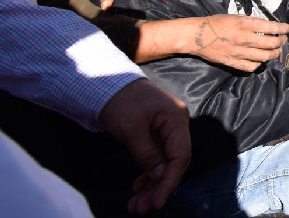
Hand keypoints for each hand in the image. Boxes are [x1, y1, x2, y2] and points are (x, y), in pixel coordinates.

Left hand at [98, 79, 189, 213]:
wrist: (107, 84)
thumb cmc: (120, 101)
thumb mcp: (131, 129)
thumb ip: (147, 154)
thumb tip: (159, 176)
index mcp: (176, 119)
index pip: (180, 156)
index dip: (170, 181)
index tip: (157, 201)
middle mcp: (176, 125)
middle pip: (174, 163)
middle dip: (159, 187)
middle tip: (142, 207)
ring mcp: (167, 130)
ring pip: (165, 164)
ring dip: (152, 185)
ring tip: (136, 204)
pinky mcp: (157, 135)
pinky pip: (157, 158)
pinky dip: (148, 174)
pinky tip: (138, 187)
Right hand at [179, 14, 288, 71]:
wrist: (197, 36)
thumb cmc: (216, 23)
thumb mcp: (235, 16)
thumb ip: (251, 22)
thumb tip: (266, 27)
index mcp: (245, 24)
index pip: (270, 27)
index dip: (282, 28)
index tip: (288, 28)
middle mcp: (244, 39)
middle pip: (271, 44)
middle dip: (281, 42)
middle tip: (283, 40)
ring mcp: (239, 52)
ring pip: (265, 57)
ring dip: (274, 54)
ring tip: (276, 51)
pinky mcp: (233, 62)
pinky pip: (252, 66)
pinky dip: (259, 63)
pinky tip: (260, 59)